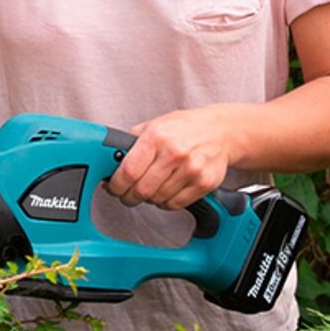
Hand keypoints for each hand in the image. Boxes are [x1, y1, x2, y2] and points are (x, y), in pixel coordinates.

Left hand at [107, 106, 237, 211]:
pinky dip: (164, 203)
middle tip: (126, 194)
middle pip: (141, 190)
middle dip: (128, 196)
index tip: (112, 188)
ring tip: (149, 188)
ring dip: (147, 199)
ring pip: (157, 199)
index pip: (128, 171)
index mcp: (156, 137)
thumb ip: (131, 144)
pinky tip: (164, 191)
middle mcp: (174, 153)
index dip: (116, 185)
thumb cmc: (183, 129)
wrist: (220, 131)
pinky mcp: (204, 183)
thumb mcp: (152, 126)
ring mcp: (191, 169)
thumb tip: (108, 163)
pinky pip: (175, 204)